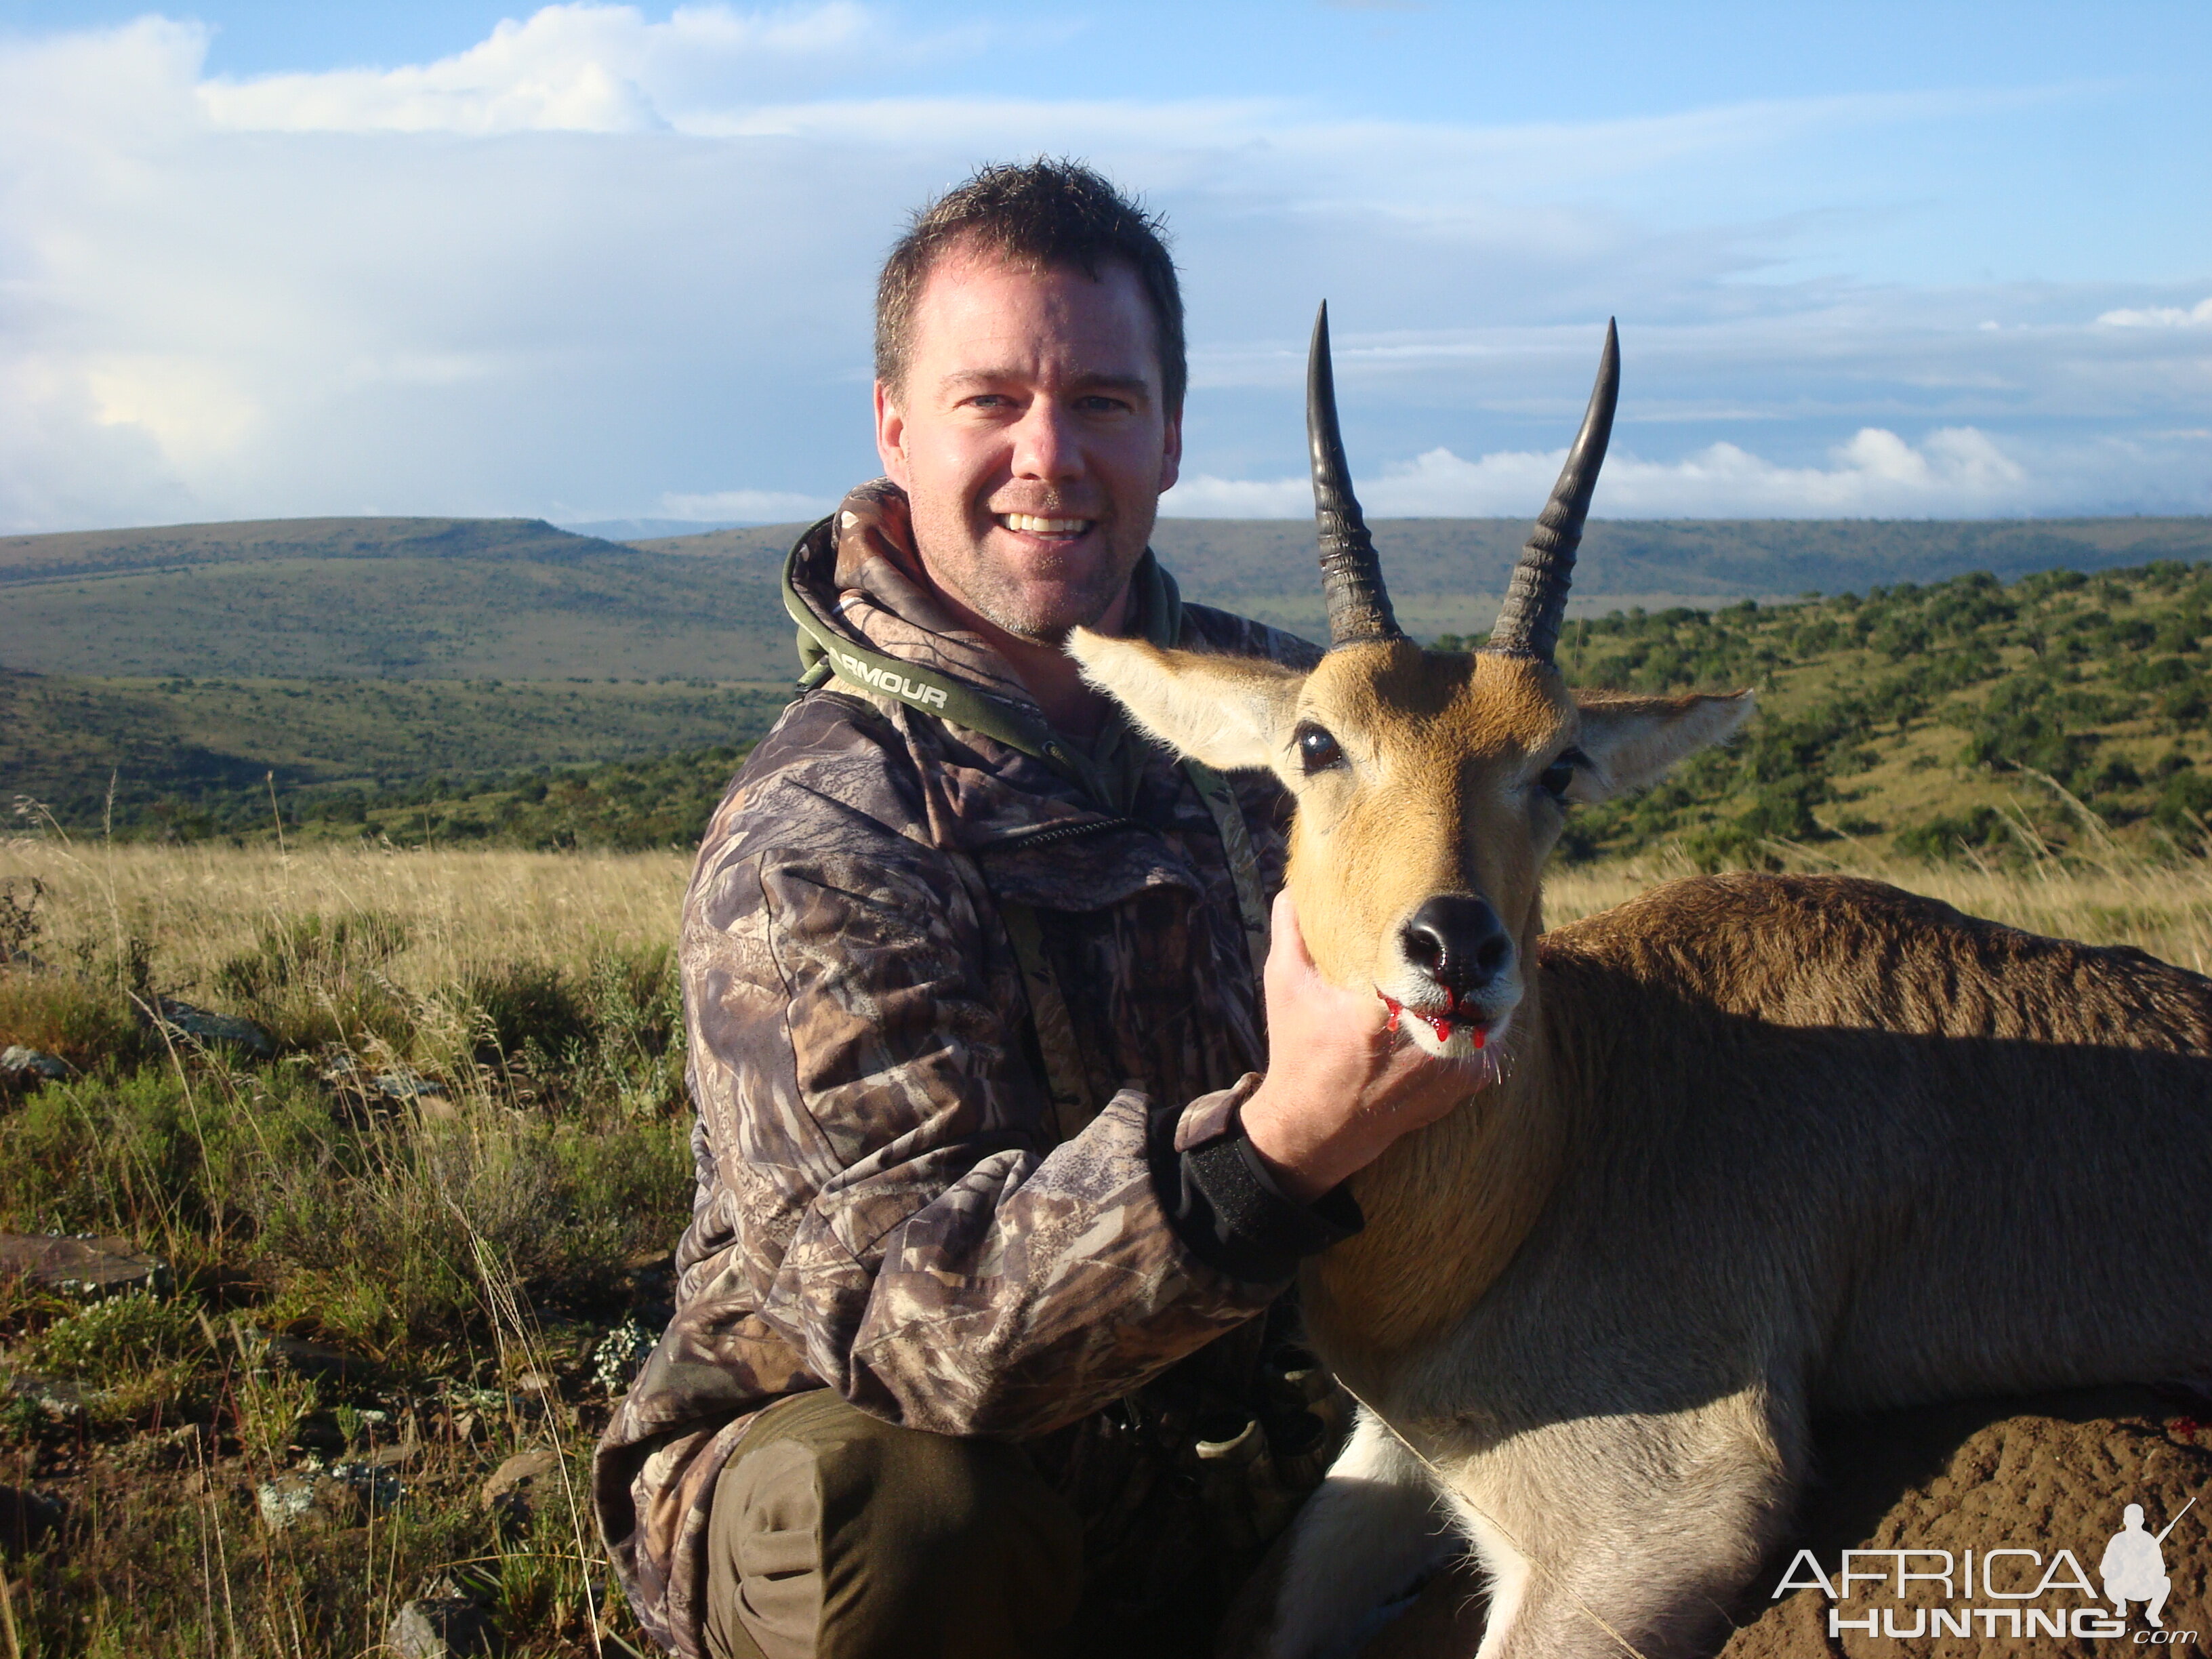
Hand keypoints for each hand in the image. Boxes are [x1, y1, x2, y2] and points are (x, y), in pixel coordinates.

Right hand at [1239, 890, 1491, 1202]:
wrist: (1316, 1129)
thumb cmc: (1298, 1052)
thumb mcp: (1285, 986)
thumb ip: (1291, 930)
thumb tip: (1297, 884)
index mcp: (1381, 1011)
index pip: (1433, 953)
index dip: (1446, 930)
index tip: (1450, 906)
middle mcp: (1425, 1041)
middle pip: (1470, 974)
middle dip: (1473, 952)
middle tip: (1475, 925)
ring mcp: (1451, 1064)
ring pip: (1488, 1003)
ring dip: (1484, 984)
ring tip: (1482, 956)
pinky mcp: (1466, 1082)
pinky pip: (1489, 1035)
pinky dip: (1483, 1018)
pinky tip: (1470, 999)